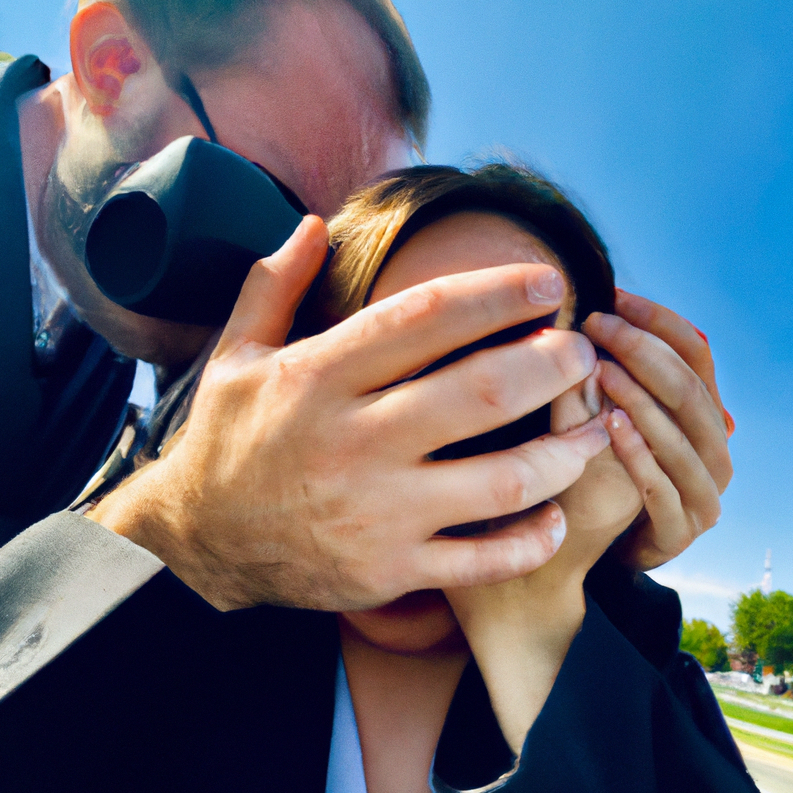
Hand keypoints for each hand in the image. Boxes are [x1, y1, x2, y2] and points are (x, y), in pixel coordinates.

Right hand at [91, 216, 609, 611]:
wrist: (195, 543)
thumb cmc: (225, 442)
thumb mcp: (234, 355)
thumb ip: (273, 285)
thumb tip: (312, 223)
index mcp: (320, 376)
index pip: (428, 316)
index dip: (500, 292)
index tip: (548, 283)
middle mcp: (355, 440)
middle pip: (486, 391)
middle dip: (555, 363)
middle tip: (583, 350)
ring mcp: (377, 512)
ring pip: (505, 480)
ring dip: (568, 450)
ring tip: (596, 428)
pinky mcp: (388, 570)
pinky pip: (484, 560)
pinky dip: (534, 538)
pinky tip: (555, 513)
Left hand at [581, 290, 732, 571]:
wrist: (608, 549)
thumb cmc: (613, 471)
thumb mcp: (625, 416)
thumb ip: (624, 374)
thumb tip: (603, 309)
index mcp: (708, 415)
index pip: (698, 353)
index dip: (659, 321)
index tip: (614, 296)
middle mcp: (716, 451)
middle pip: (690, 390)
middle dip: (643, 352)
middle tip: (597, 326)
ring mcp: (704, 494)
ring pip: (680, 438)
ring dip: (640, 400)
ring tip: (601, 371)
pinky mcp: (680, 531)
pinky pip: (661, 488)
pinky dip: (637, 455)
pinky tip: (609, 427)